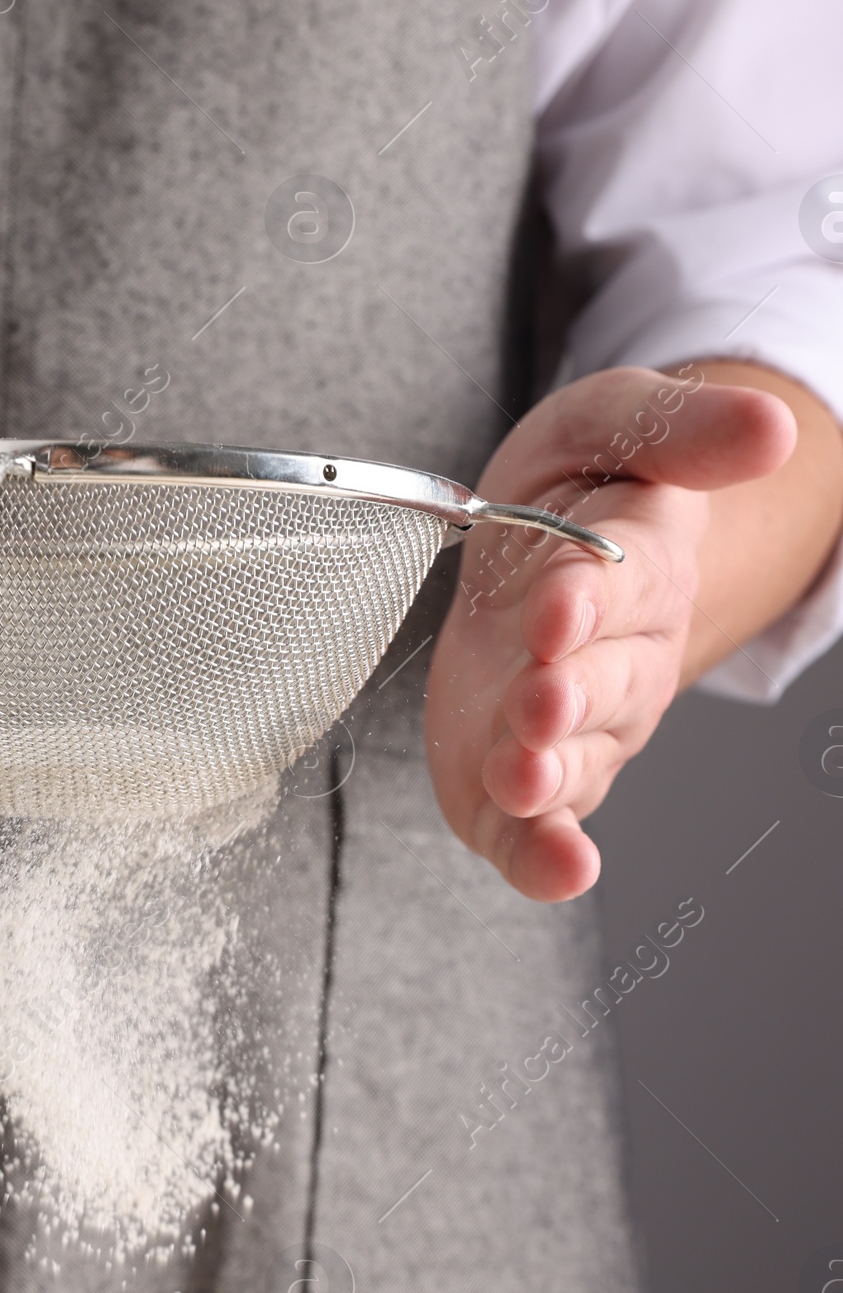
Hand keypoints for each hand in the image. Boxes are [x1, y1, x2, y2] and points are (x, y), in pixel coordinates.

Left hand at [425, 365, 795, 900]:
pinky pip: (536, 830)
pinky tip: (555, 869)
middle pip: (604, 684)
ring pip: (575, 763)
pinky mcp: (519, 783)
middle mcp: (621, 663)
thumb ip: (679, 425)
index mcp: (641, 569)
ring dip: (549, 777)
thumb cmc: (579, 491)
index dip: (593, 597)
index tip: (559, 605)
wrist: (536, 559)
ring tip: (520, 779)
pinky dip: (543, 857)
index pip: (627, 583)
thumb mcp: (613, 423)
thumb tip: (773, 423)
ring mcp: (577, 731)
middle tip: (538, 701)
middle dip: (570, 696)